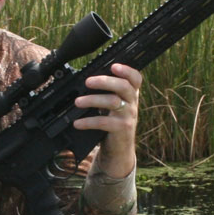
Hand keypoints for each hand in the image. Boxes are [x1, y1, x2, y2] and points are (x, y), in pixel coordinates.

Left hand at [71, 63, 141, 177]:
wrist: (119, 148)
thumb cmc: (113, 122)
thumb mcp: (113, 105)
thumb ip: (107, 92)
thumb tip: (87, 80)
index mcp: (131, 94)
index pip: (136, 78)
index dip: (127, 70)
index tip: (113, 66)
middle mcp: (132, 103)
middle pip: (123, 86)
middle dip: (104, 81)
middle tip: (88, 82)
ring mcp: (128, 116)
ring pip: (113, 102)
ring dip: (92, 100)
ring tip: (77, 102)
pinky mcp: (122, 129)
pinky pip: (104, 122)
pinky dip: (88, 121)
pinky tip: (78, 123)